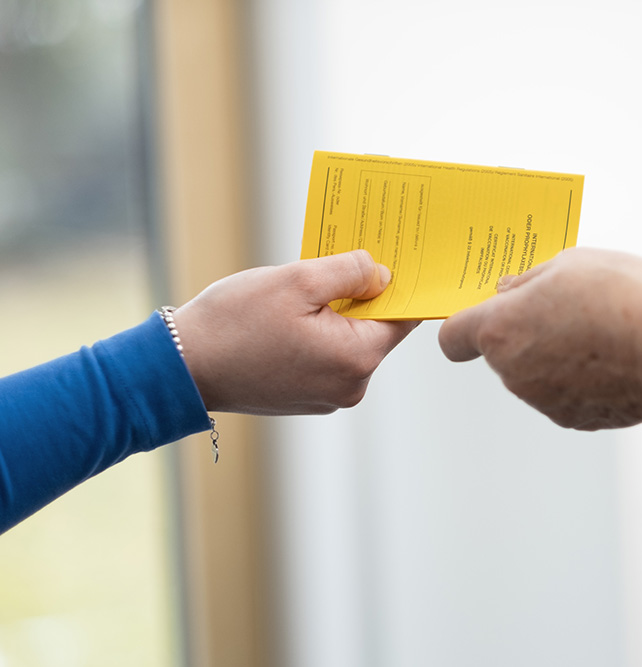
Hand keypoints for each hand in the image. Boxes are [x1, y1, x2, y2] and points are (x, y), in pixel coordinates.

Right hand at [173, 250, 418, 414]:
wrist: (180, 368)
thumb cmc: (235, 323)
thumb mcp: (298, 280)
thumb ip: (350, 272)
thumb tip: (382, 274)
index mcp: (356, 359)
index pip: (401, 317)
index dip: (398, 285)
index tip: (393, 258)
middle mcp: (350, 386)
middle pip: (375, 330)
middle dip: (362, 296)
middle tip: (344, 262)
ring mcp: (328, 397)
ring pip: (349, 342)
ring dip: (336, 314)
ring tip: (308, 288)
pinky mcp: (306, 398)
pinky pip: (327, 358)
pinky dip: (318, 334)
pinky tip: (293, 314)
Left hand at [438, 248, 641, 432]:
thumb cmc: (623, 296)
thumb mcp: (571, 262)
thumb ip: (528, 278)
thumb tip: (507, 291)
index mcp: (501, 329)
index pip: (452, 338)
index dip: (466, 324)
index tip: (491, 312)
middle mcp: (512, 372)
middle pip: (500, 352)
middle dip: (524, 332)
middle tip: (566, 307)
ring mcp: (542, 401)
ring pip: (534, 373)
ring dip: (554, 355)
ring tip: (601, 330)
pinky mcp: (575, 420)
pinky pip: (565, 394)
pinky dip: (581, 379)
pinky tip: (615, 358)